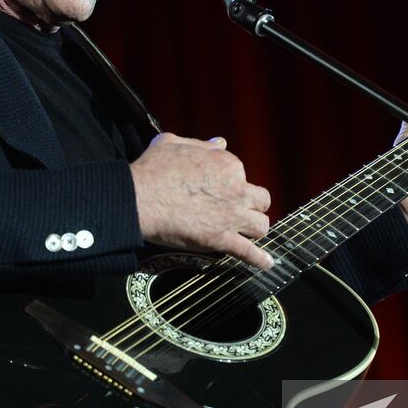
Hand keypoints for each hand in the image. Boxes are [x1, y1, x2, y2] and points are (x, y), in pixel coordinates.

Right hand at [130, 133, 274, 269]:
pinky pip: (249, 252)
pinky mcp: (222, 239)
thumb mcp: (174, 143)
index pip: (240, 175)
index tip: (217, 190)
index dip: (229, 184)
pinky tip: (267, 264)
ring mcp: (231, 216)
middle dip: (251, 205)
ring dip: (254, 229)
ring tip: (247, 233)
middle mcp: (236, 189)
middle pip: (260, 200)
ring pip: (261, 225)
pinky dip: (259, 259)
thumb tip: (219, 143)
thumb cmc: (153, 169)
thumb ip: (201, 144)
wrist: (140, 198)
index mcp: (227, 165)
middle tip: (237, 210)